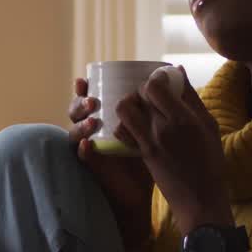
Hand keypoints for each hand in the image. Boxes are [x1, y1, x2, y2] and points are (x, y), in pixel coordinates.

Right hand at [68, 77, 154, 245]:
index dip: (83, 87)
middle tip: (92, 102)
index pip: (88, 96)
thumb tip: (177, 68)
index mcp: (107, 115)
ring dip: (81, 125)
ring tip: (93, 123)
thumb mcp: (163, 119)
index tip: (85, 80)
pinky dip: (84, 150)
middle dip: (79, 103)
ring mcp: (93, 148)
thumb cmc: (159, 148)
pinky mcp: (96, 166)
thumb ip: (165, 95)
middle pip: (75, 111)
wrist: (159, 183)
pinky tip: (88, 145)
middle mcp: (95, 129)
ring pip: (74, 133)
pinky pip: (84, 157)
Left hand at [112, 67, 232, 234]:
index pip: (155, 86)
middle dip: (143, 90)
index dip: (155, 79)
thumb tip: (179, 71)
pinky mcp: (141, 154)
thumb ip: (192, 98)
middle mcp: (162, 129)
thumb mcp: (209, 126)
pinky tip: (137, 125)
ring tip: (141, 108)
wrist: (200, 199)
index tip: (163, 81)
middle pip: (138, 95)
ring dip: (129, 104)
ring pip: (124, 111)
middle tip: (152, 95)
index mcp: (182, 119)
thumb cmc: (211, 162)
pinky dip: (125, 123)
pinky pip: (123, 131)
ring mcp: (149, 142)